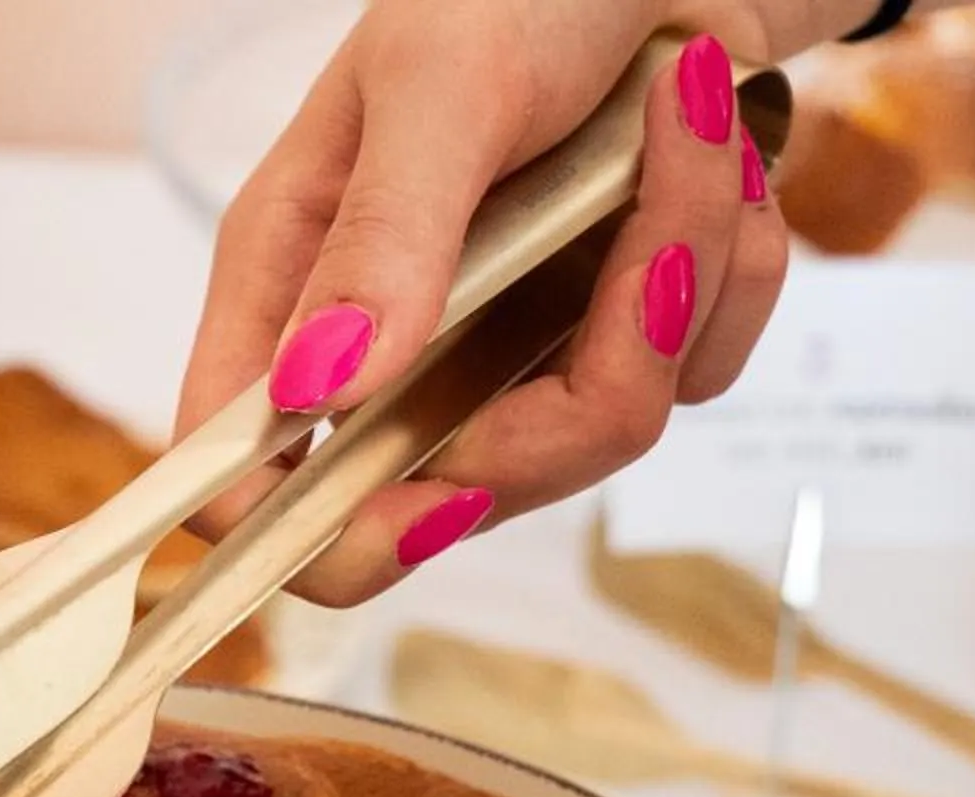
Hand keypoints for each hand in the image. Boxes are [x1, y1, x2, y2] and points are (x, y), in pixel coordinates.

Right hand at [183, 1, 793, 605]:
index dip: (313, 533)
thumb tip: (319, 391)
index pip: (243, 483)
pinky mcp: (616, 335)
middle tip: (633, 233)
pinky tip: (706, 156)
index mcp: (297, 286)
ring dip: (681, 270)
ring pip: (603, 430)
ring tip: (686, 123)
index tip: (424, 499)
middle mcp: (396, 342)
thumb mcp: (438, 85)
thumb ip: (382, 239)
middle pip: (461, 494)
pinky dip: (731, 261)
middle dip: (579, 380)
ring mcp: (512, 350)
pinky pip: (697, 371)